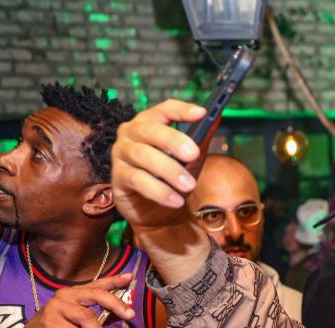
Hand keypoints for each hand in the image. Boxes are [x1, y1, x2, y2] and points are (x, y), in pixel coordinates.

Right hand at [4, 273, 135, 327]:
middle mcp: (66, 295)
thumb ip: (102, 317)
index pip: (98, 284)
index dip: (114, 280)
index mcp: (75, 294)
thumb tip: (124, 313)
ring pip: (86, 317)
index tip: (130, 277)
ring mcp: (56, 307)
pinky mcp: (49, 321)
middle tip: (130, 316)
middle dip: (116, 304)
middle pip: (96, 294)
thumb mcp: (83, 325)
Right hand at [110, 99, 206, 233]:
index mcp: (150, 123)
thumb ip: (201, 138)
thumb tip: (216, 117)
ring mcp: (121, 154)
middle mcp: (131, 133)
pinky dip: (159, 191)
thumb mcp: (190, 158)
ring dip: (169, 170)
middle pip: (150, 130)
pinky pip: (137, 180)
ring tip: (189, 185)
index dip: (181, 111)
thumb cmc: (171, 178)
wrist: (156, 210)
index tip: (201, 114)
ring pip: (143, 156)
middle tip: (194, 154)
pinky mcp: (117, 177)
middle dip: (173, 141)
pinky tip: (176, 200)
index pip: (164, 109)